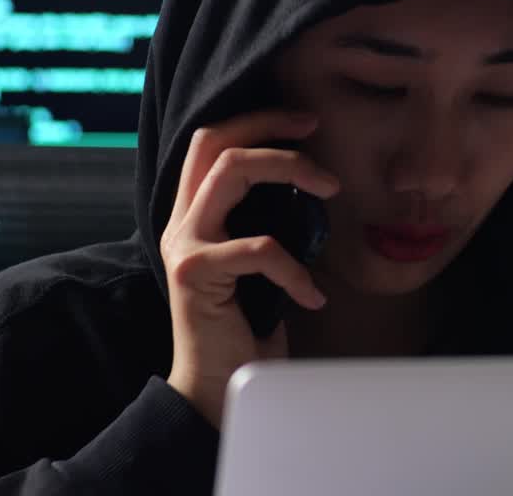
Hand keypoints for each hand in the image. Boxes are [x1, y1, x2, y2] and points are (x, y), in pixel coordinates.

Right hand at [160, 110, 339, 428]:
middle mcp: (182, 222)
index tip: (305, 121)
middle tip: (316, 131)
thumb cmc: (246, 328)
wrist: (217, 390)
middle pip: (217, 143)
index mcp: (194, 215)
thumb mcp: (258, 264)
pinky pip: (259, 247)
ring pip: (231, 172)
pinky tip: (313, 296)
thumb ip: (266, 221)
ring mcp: (186, 245)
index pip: (212, 143)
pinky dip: (296, 269)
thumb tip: (312, 185)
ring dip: (289, 168)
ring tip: (330, 190)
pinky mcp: (197, 274)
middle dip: (270, 127)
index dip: (257, 121)